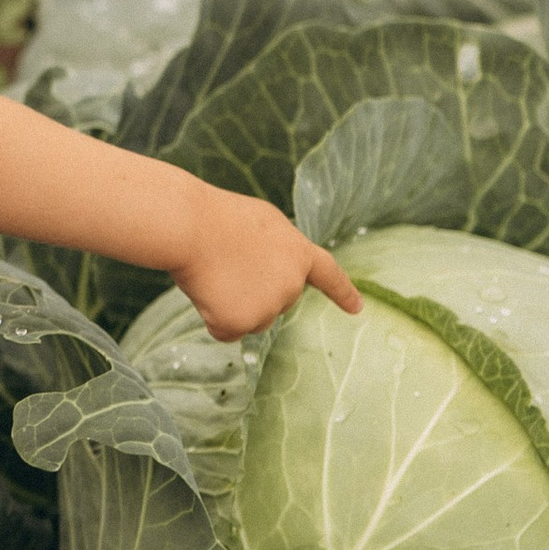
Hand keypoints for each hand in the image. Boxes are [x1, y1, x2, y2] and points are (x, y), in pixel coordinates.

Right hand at [170, 187, 361, 342]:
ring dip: (232, 305)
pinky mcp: (242, 324)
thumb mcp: (262, 223)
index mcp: (300, 253)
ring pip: (251, 320)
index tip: (358, 308)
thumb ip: (278, 251)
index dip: (343, 292)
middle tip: (227, 263)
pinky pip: (226, 331)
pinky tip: (206, 291)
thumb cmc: (219, 217)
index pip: (329, 276)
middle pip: (275, 304)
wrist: (191, 227)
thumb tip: (268, 278)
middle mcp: (292, 285)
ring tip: (215, 274)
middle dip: (251, 291)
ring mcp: (269, 307)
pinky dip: (212, 317)